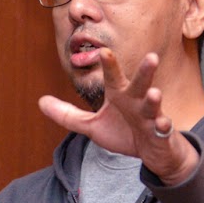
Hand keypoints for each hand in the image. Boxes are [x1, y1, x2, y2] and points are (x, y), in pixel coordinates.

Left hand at [38, 49, 197, 183]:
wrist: (151, 151)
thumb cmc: (124, 132)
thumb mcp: (92, 126)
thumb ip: (67, 114)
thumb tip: (41, 101)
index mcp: (120, 95)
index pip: (114, 77)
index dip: (110, 65)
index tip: (104, 51)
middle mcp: (136, 101)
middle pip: (140, 84)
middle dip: (144, 72)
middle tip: (150, 57)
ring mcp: (151, 116)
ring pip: (153, 105)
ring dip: (154, 99)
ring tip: (154, 93)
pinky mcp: (160, 133)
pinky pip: (162, 129)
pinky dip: (162, 127)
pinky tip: (162, 124)